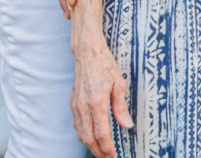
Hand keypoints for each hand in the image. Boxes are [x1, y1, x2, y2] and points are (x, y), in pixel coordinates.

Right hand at [70, 43, 132, 157]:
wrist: (87, 52)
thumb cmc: (105, 65)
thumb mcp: (119, 84)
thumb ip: (121, 108)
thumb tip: (127, 125)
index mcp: (97, 102)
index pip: (101, 133)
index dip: (107, 148)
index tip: (113, 155)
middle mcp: (84, 106)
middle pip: (88, 138)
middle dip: (98, 151)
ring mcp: (76, 105)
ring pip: (80, 133)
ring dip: (90, 145)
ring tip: (101, 151)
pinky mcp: (73, 103)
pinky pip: (77, 125)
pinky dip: (83, 135)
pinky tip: (91, 137)